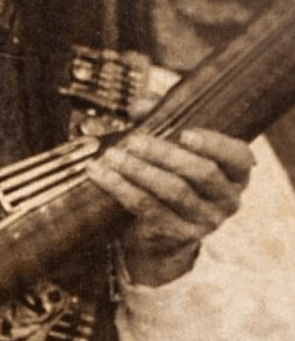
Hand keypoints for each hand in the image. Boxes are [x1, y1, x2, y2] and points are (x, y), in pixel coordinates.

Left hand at [86, 128, 253, 285]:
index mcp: (236, 173)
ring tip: (112, 156)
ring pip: (174, 192)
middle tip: (133, 141)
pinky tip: (102, 176)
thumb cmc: (171, 177)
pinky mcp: (178, 235)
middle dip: (165, 154)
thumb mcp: (173, 148)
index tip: (185, 133)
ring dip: (139, 171)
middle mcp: (227, 199)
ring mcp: (205, 221)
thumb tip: (143, 104)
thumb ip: (163, 121)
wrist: (158, 231)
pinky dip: (122, 189)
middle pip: (202, 173)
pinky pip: (148, 209)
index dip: (214, 145)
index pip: (238, 157)